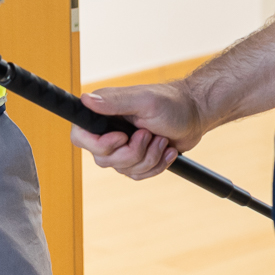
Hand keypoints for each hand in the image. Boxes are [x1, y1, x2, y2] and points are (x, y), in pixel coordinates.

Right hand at [71, 82, 207, 180]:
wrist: (194, 115)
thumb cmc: (171, 103)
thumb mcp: (144, 101)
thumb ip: (114, 102)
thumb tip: (86, 99)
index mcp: (103, 112)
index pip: (80, 136)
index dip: (99, 145)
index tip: (122, 137)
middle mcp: (108, 130)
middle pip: (103, 160)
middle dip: (133, 152)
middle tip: (148, 134)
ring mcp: (122, 147)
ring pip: (123, 170)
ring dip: (149, 158)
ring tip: (161, 139)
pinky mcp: (136, 158)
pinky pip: (138, 175)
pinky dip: (156, 165)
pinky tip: (166, 150)